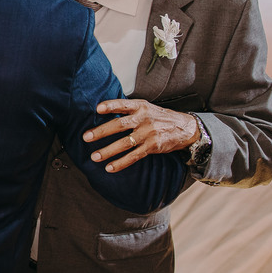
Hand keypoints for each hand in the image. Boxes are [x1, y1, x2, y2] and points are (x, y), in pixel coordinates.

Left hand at [83, 98, 199, 172]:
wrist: (185, 128)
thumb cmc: (159, 117)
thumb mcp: (146, 107)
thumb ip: (128, 109)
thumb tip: (102, 111)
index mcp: (140, 106)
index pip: (123, 104)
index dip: (110, 106)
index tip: (97, 109)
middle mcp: (144, 119)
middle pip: (120, 125)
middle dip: (102, 132)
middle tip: (86, 137)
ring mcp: (149, 133)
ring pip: (125, 143)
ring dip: (108, 151)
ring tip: (94, 157)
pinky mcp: (153, 147)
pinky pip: (134, 156)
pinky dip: (121, 163)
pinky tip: (109, 167)